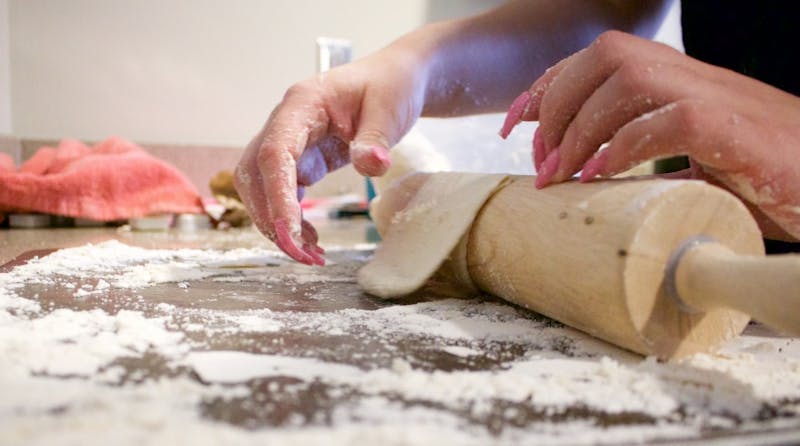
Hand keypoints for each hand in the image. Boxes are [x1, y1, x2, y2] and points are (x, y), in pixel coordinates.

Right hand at [234, 49, 426, 263]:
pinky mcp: (299, 159)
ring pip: (260, 188)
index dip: (276, 195)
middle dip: (270, 219)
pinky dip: (290, 219)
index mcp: (302, 104)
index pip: (274, 153)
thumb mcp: (390, 109)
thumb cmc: (389, 86)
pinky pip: (281, 193)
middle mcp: (284, 123)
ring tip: (311, 255)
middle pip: (255, 175)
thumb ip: (376, 138)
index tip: (289, 231)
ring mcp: (288, 142)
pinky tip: (311, 240)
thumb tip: (370, 167)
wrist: (394, 79)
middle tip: (303, 255)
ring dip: (276, 224)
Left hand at [501, 31, 799, 240]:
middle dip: (555, 104)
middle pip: (603, 57)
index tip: (513, 124)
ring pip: (627, 79)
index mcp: (677, 81)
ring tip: (562, 175)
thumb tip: (583, 182)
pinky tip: (600, 177)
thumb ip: (645, 158)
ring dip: (581, 127)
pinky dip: (624, 148)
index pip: (597, 61)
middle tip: (540, 162)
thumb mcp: (692, 163)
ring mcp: (715, 98)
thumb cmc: (765, 177)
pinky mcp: (734, 130)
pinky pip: (669, 120)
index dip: (547, 86)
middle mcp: (692, 78)